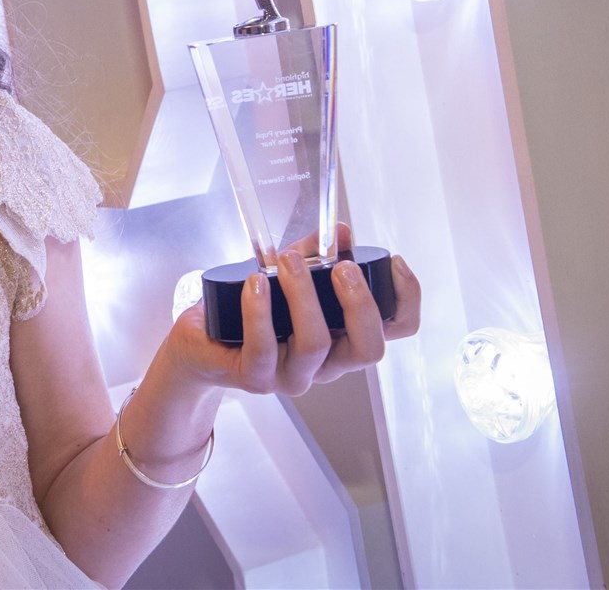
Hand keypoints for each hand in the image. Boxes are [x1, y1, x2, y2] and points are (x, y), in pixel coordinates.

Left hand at [164, 223, 421, 396]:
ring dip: (304, 296)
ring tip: (289, 261)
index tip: (394, 262)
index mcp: (344, 338)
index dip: (407, 299)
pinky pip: (263, 348)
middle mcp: (327, 363)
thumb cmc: (251, 310)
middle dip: (360, 304)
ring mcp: (293, 375)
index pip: (396, 330)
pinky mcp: (255, 377)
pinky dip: (260, 312)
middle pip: (369, 349)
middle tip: (341, 268)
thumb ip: (315, 254)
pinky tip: (256, 283)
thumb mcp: (287, 278)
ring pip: (316, 345)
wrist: (201, 344)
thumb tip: (340, 231)